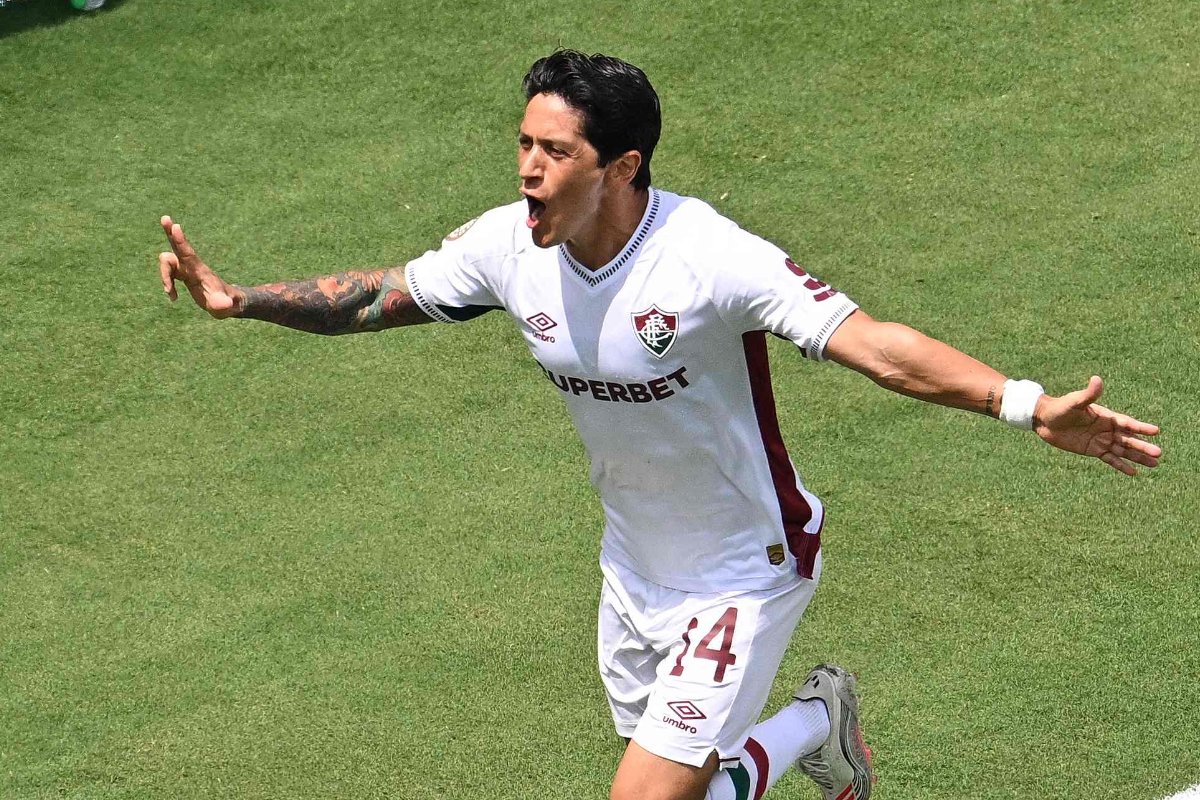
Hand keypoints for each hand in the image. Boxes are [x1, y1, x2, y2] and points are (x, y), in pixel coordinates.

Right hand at [158, 216, 240, 317]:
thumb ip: (222, 304)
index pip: (188, 253)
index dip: (180, 241)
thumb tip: (225, 304)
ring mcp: (187, 269)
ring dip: (164, 277)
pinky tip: (174, 298)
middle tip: (165, 217)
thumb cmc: (228, 304)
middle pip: (177, 247)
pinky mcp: (184, 275)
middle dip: (169, 233)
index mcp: (200, 270)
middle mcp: (192, 266)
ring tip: (172, 295)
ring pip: (167, 262)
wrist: (229, 303)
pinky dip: (167, 285)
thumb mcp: (225, 306)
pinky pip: (168, 274)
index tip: (176, 226)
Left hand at [1033, 376, 1161, 474]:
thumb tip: (1096, 379)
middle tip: (1159, 453)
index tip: (1156, 431)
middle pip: (1128, 439)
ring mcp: (1101, 440)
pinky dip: (1121, 465)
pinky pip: (1110, 459)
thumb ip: (1088, 394)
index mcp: (1106, 417)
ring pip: (1123, 451)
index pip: (1127, 423)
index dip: (1141, 427)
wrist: (1045, 420)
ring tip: (1155, 464)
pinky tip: (1134, 472)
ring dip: (1138, 457)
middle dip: (1142, 446)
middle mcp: (1107, 429)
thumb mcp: (1075, 401)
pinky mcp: (1093, 450)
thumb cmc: (1061, 407)